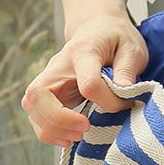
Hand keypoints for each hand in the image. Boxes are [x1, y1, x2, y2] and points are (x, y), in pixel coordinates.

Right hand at [22, 17, 148, 148]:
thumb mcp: (132, 48)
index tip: (123, 104)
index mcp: (84, 51)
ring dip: (51, 129)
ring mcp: (49, 79)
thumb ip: (128, 70)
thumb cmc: (115, 39)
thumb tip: (124, 92)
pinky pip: (36, 115)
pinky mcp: (47, 92)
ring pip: (32, 106)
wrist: (97, 28)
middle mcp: (58, 65)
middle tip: (84, 129)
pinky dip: (48, 131)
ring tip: (78, 136)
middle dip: (58, 119)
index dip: (105, 99)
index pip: (87, 81)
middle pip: (39, 93)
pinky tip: (69, 136)